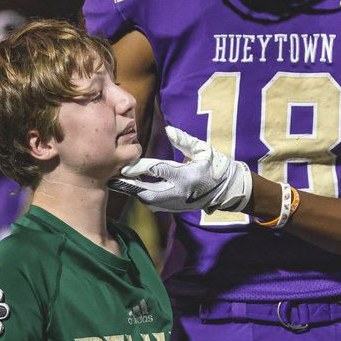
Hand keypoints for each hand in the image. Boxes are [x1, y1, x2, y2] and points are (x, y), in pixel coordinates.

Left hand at [108, 125, 251, 213]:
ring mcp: (176, 203)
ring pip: (147, 201)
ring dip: (133, 192)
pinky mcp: (174, 208)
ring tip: (118, 182)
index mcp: (186, 176)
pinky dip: (141, 197)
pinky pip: (152, 205)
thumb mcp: (203, 150)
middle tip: (113, 177)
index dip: (140, 168)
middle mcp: (179, 192)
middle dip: (129, 185)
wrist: (226, 191)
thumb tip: (168, 131)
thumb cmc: (215, 166)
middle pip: (147, 191)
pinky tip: (132, 189)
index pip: (158, 171)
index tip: (125, 164)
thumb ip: (185, 141)